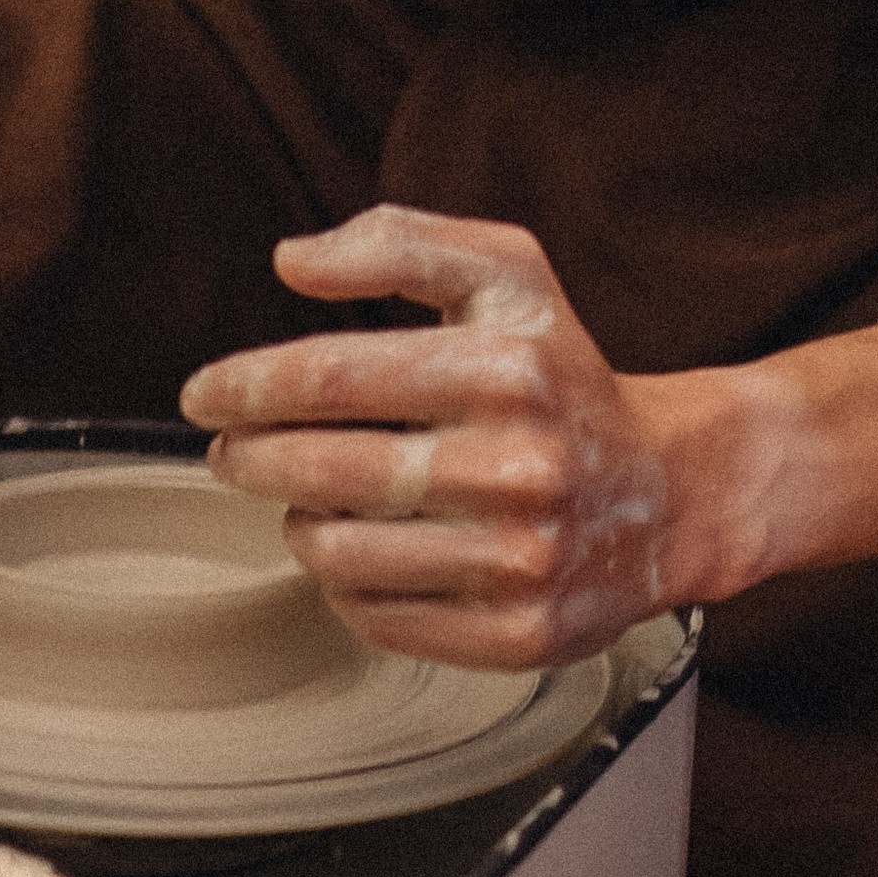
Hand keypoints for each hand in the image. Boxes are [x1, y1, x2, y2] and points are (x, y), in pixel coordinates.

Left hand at [180, 206, 702, 668]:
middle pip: (325, 469)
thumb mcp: (508, 274)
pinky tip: (364, 553)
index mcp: (510, 367)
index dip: (248, 385)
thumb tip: (294, 262)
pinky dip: (346, 586)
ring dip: (300, 524)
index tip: (205, 394)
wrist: (672, 492)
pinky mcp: (519, 634)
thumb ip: (400, 242)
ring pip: (340, 553)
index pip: (335, 375)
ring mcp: (522, 559)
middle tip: (231, 452)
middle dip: (251, 458)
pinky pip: (378, 618)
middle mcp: (521, 465)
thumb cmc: (565, 376)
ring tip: (314, 498)